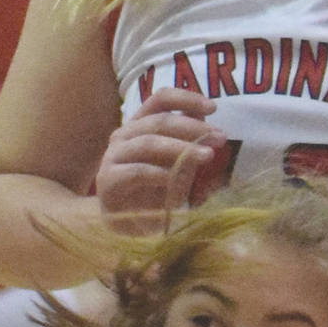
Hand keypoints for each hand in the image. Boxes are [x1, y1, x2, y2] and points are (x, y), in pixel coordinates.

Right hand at [94, 88, 228, 233]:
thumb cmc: (153, 193)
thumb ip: (187, 142)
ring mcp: (113, 157)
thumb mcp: (177, 165)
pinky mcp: (108, 180)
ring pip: (149, 143)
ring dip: (182, 148)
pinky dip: (160, 173)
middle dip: (193, 128)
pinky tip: (179, 178)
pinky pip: (137, 171)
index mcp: (139, 125)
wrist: (125, 228)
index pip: (160, 100)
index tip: (212, 108)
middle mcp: (124, 135)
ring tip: (208, 156)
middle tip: (219, 138)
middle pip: (159, 121)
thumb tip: (205, 119)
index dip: (186, 98)